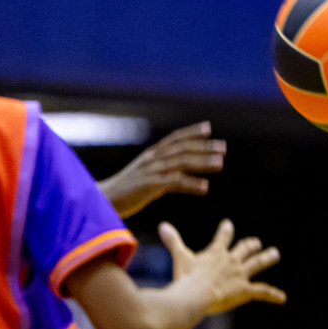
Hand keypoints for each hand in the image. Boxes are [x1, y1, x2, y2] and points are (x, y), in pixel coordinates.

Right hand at [97, 122, 225, 218]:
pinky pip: (174, 182)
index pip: (174, 138)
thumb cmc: (126, 191)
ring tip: (221, 163)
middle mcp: (152, 159)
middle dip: (204, 146)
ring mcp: (151, 171)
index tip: (208, 128)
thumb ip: (162, 175)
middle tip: (224, 147)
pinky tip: (205, 187)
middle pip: (182, 148)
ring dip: (203, 162)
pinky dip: (191, 184)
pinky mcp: (149, 185)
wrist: (103, 200)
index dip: (191, 132)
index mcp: (151, 155)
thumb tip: (178, 179)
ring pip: (181, 162)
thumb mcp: (146, 178)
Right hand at [159, 219, 284, 313]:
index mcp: (216, 253)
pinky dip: (273, 294)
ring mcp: (240, 275)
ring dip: (267, 258)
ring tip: (275, 254)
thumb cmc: (185, 277)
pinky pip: (262, 292)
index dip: (226, 230)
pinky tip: (283, 298)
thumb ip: (173, 241)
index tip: (229, 224)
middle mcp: (231, 261)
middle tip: (257, 242)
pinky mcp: (245, 290)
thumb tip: (162, 225)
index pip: (223, 238)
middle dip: (250, 245)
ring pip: (257, 264)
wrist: (196, 295)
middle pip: (244, 249)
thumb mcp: (180, 257)